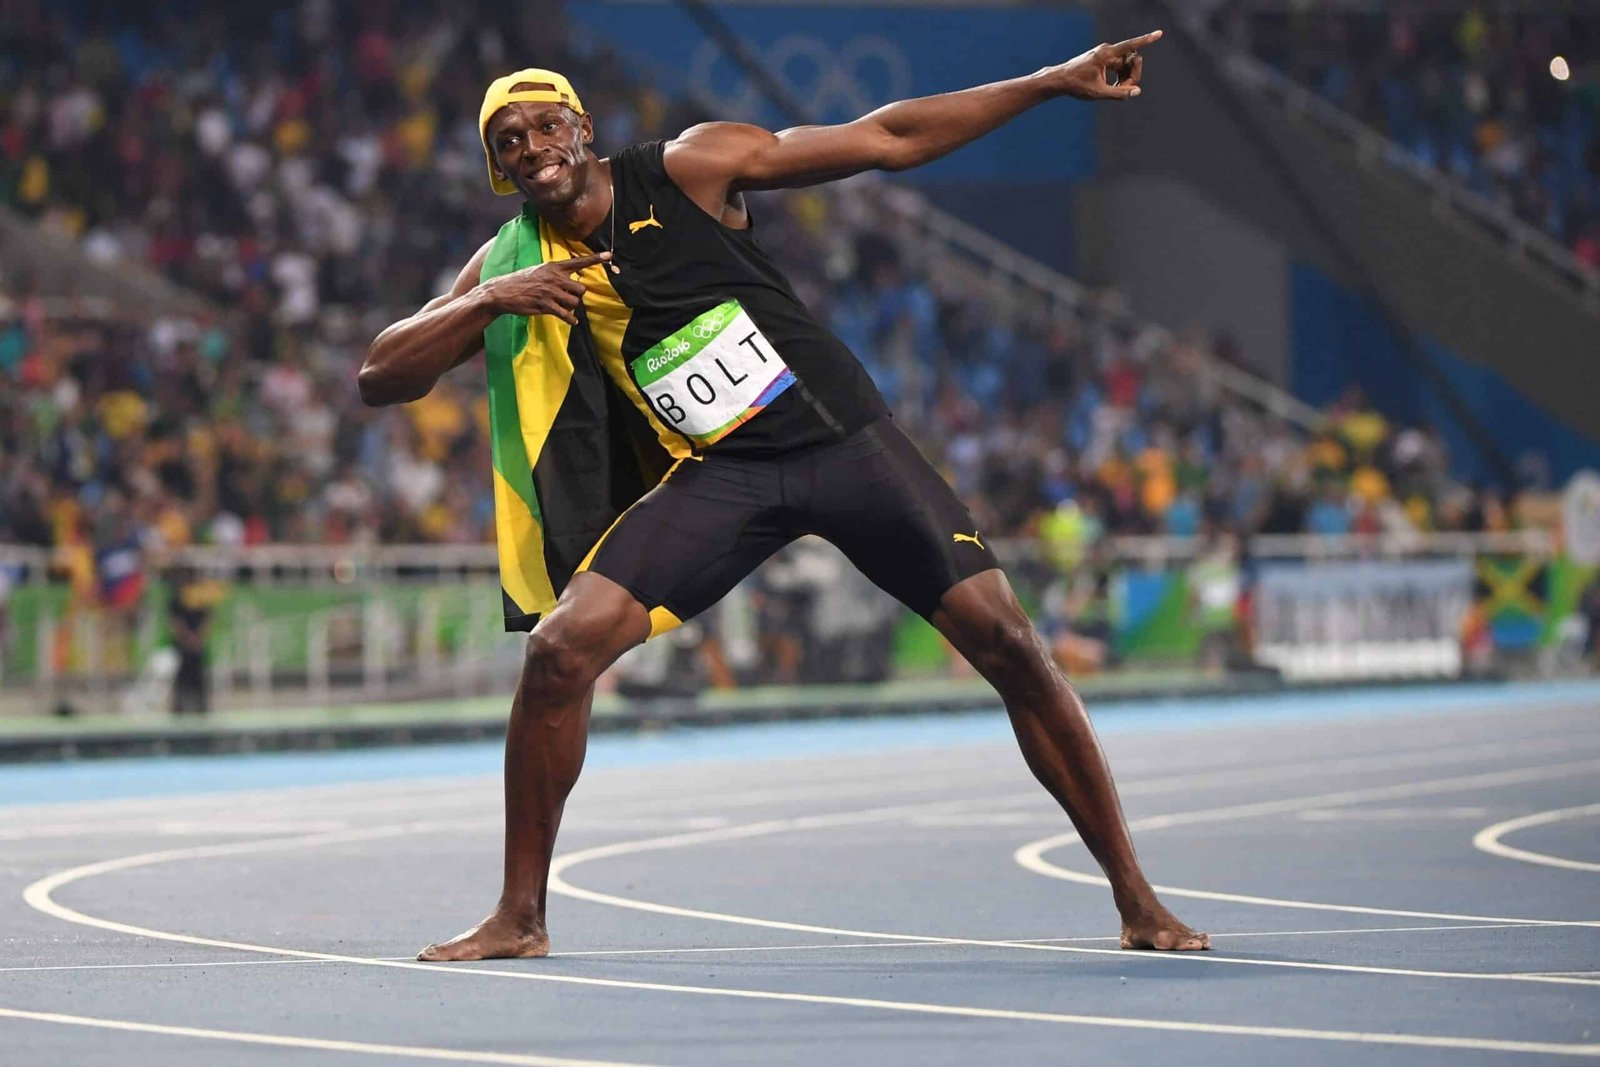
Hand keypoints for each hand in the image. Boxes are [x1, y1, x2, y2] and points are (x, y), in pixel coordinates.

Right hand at [483, 251, 611, 324]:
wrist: (503, 291)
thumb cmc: (522, 281)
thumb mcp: (540, 270)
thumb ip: (557, 273)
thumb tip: (573, 280)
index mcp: (554, 267)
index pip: (578, 262)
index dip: (595, 258)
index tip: (609, 255)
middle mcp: (554, 278)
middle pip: (581, 289)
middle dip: (577, 296)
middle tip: (567, 297)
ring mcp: (550, 292)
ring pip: (574, 303)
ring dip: (572, 307)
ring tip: (562, 307)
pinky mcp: (545, 305)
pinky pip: (566, 315)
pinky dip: (571, 320)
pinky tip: (572, 322)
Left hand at [1048, 29, 1160, 100]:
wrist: (1060, 79)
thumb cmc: (1076, 85)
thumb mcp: (1098, 93)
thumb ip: (1119, 93)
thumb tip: (1136, 92)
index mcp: (1105, 54)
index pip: (1130, 45)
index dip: (1146, 40)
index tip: (1159, 33)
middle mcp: (1107, 50)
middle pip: (1132, 60)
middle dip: (1132, 75)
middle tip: (1125, 90)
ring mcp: (1106, 54)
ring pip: (1127, 64)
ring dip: (1126, 78)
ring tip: (1116, 90)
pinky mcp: (1105, 59)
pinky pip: (1121, 66)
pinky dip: (1120, 77)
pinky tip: (1113, 87)